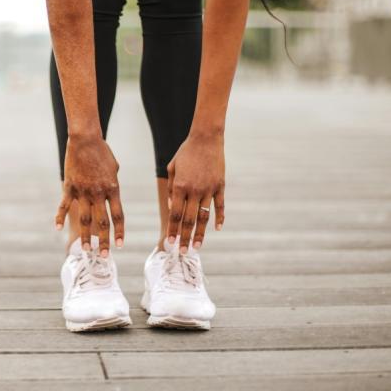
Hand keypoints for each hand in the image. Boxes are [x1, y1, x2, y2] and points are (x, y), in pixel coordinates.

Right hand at [55, 134, 124, 255]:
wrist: (85, 139)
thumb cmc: (102, 151)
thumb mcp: (114, 168)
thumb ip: (112, 185)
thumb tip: (110, 197)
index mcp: (113, 188)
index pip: (118, 215)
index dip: (119, 232)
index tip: (119, 246)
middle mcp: (98, 193)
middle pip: (102, 222)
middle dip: (104, 241)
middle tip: (104, 256)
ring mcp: (83, 191)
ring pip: (85, 219)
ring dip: (86, 236)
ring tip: (86, 250)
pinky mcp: (69, 187)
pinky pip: (64, 205)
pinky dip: (60, 217)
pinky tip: (58, 228)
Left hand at [166, 132, 224, 252]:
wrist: (206, 138)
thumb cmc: (186, 153)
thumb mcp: (172, 168)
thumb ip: (171, 189)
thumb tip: (171, 208)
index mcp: (180, 186)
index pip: (175, 214)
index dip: (173, 230)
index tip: (170, 243)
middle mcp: (194, 190)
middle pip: (189, 220)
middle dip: (185, 238)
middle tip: (183, 252)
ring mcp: (209, 189)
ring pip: (204, 217)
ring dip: (200, 233)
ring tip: (197, 247)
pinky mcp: (220, 186)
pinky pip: (220, 206)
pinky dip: (219, 218)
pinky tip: (217, 229)